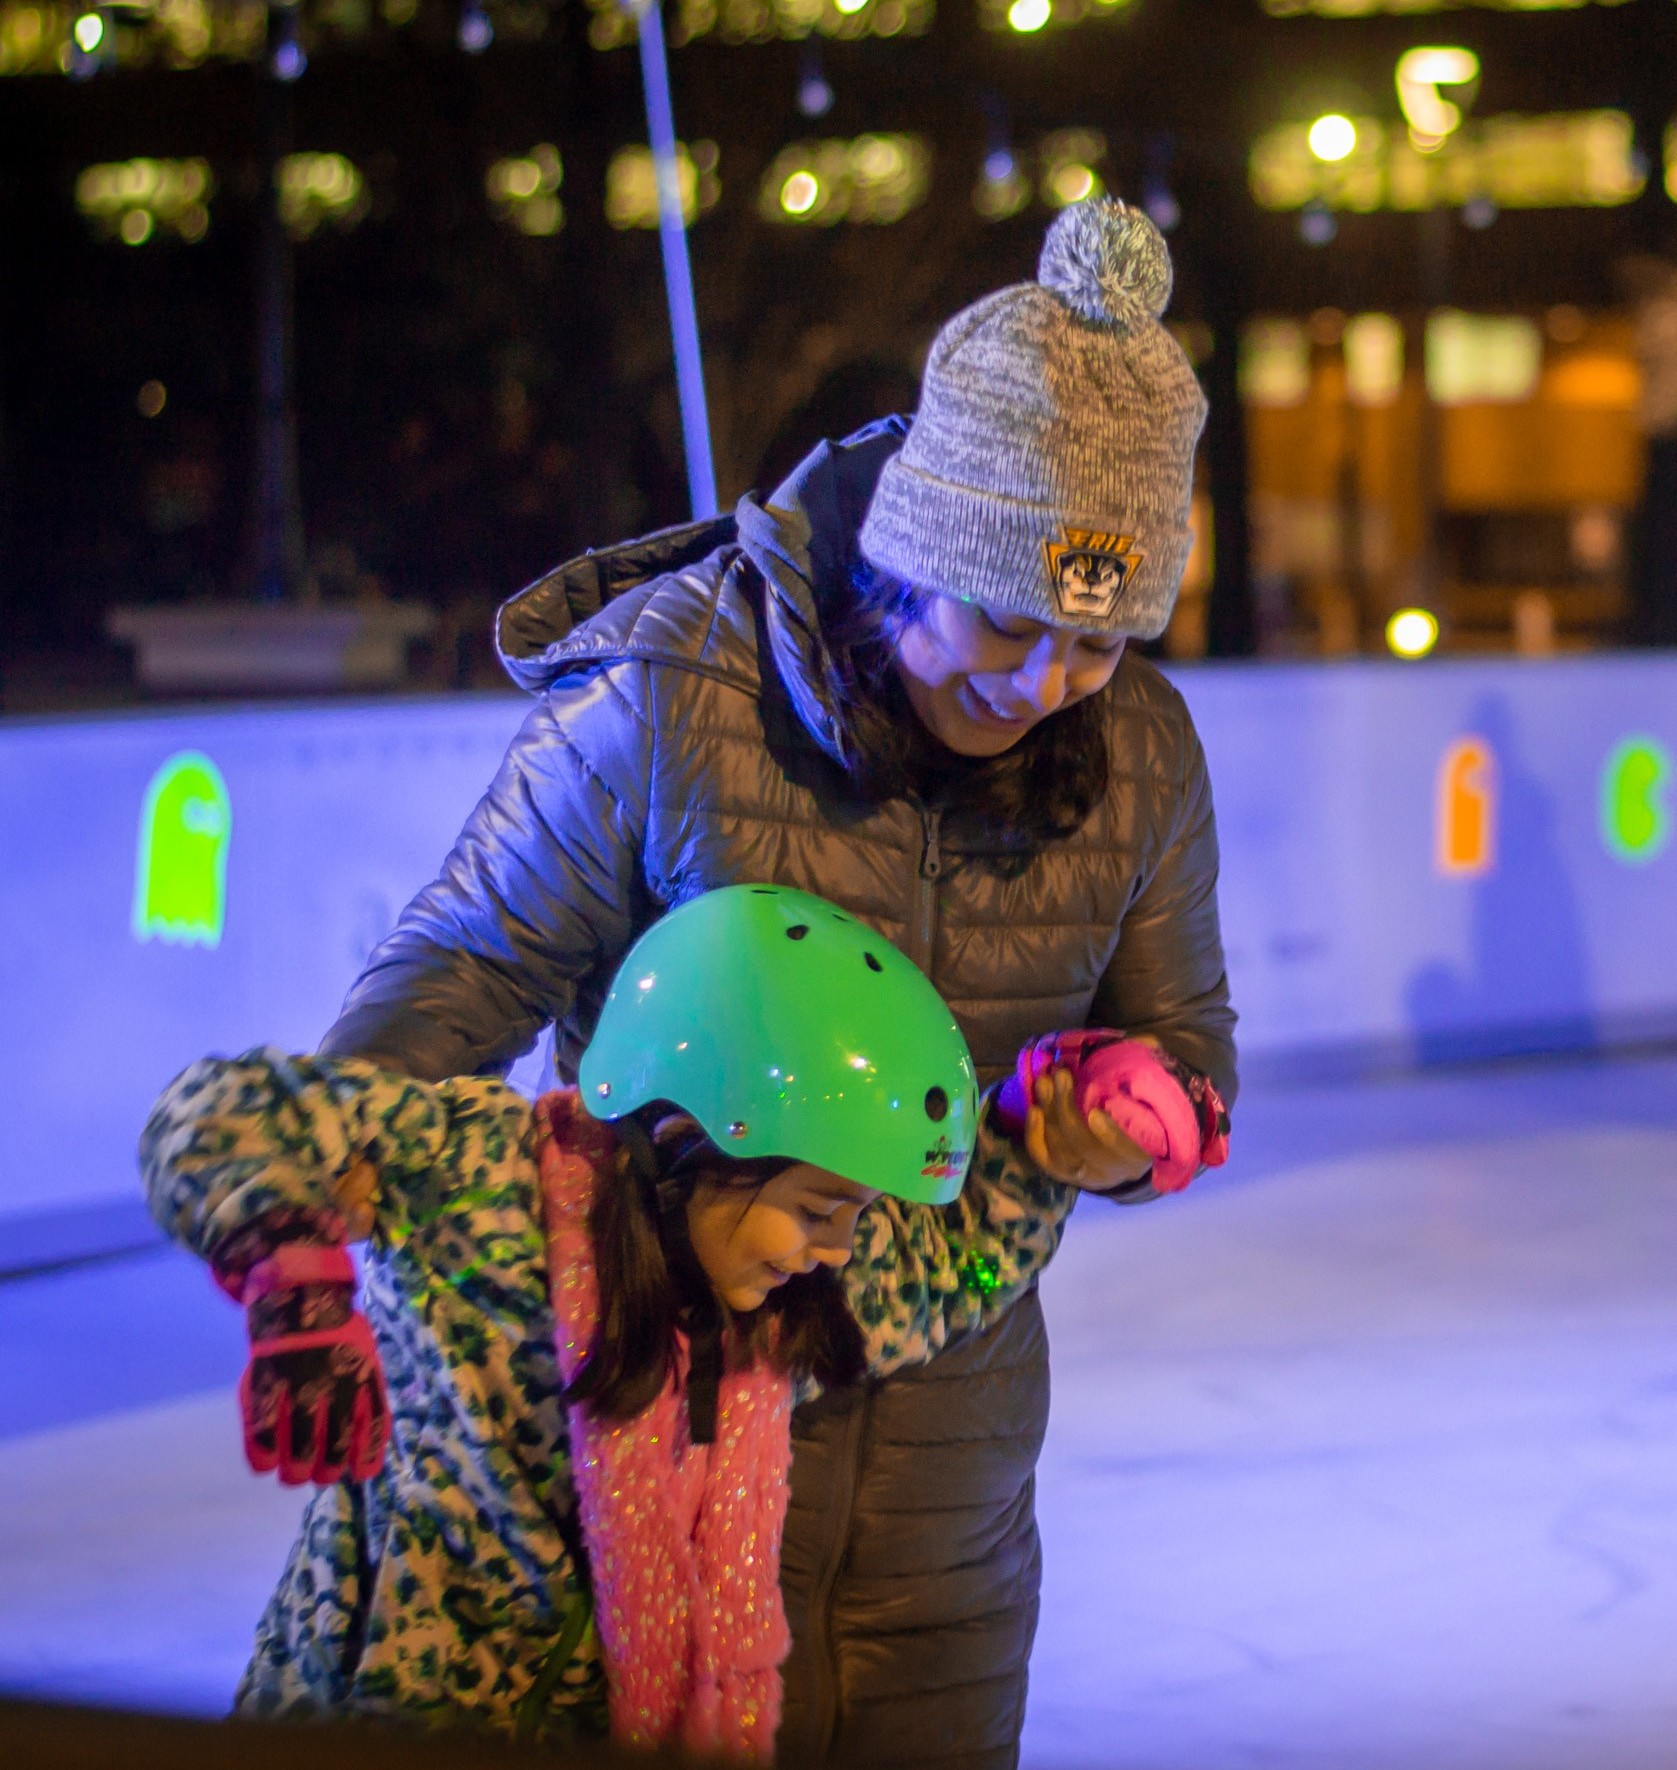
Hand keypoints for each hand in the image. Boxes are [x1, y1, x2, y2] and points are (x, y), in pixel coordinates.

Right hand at [226, 1245, 389, 1484]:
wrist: (298, 1297)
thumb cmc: (336, 1336)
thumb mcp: (365, 1356)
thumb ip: (368, 1395)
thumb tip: (371, 1449)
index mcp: (364, 1374)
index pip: (373, 1425)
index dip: (367, 1456)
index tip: (360, 1474)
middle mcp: (335, 1381)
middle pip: (336, 1445)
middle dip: (328, 1470)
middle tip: (320, 1474)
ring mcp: (299, 1383)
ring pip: (300, 1448)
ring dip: (296, 1470)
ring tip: (294, 1474)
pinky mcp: (266, 1382)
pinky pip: (263, 1432)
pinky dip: (263, 1455)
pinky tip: (266, 1463)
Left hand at [1023, 1065, 1155, 1191]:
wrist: (1118, 1139)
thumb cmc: (1134, 1107)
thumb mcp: (1145, 1089)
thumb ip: (1148, 1069)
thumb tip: (1145, 1043)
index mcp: (1141, 1153)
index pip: (1127, 1152)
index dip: (1111, 1136)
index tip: (1096, 1111)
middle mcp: (1114, 1171)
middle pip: (1085, 1148)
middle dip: (1067, 1109)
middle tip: (1059, 1075)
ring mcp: (1086, 1175)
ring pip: (1062, 1151)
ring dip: (1049, 1114)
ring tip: (1044, 1082)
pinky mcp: (1062, 1173)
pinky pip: (1044, 1158)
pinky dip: (1035, 1135)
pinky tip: (1034, 1109)